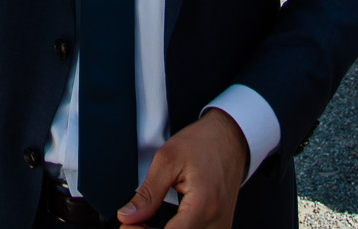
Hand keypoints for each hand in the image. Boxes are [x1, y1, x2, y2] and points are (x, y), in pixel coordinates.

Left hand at [118, 108, 248, 227]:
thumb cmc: (204, 143)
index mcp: (203, 205)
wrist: (230, 138)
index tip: (129, 224)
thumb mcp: (167, 160)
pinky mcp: (221, 228)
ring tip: (147, 221)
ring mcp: (221, 227)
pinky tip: (164, 223)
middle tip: (135, 221)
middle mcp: (216, 222)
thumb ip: (147, 193)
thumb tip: (127, 216)